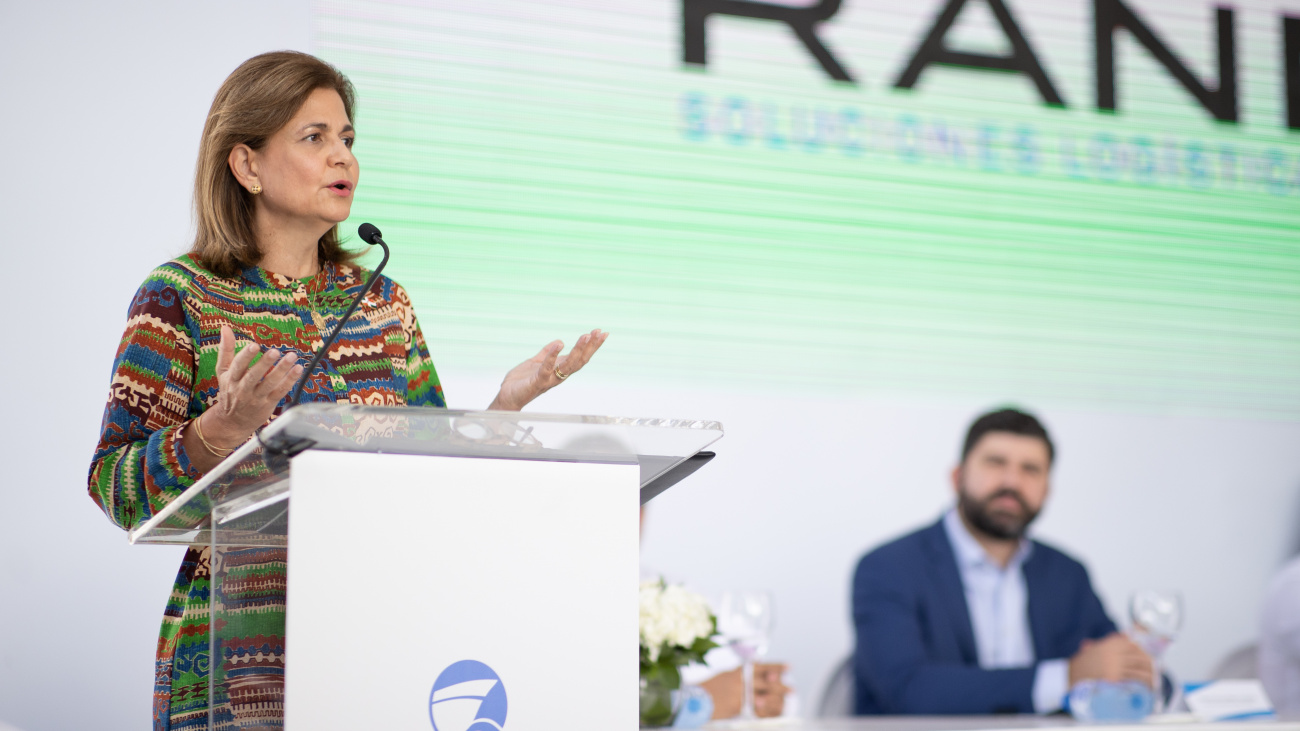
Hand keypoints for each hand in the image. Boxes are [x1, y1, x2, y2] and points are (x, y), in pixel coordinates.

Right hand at [200, 325, 303, 449]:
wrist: (232, 422)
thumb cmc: (229, 391)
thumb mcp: (223, 371)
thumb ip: (225, 350)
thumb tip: (225, 328)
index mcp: (231, 378)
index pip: (237, 366)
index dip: (245, 356)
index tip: (254, 346)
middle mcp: (243, 389)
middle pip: (254, 376)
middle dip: (264, 364)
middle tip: (275, 352)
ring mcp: (256, 398)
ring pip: (269, 384)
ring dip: (282, 370)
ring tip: (292, 357)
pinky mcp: (268, 404)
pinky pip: (280, 392)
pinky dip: (289, 381)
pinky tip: (297, 370)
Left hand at [488, 329, 607, 411]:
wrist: (507, 397)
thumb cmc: (520, 382)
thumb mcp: (535, 362)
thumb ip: (546, 353)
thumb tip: (559, 341)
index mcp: (559, 370)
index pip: (579, 357)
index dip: (591, 346)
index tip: (601, 333)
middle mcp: (558, 376)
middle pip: (579, 361)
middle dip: (590, 346)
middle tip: (599, 332)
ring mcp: (549, 379)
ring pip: (568, 365)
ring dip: (578, 350)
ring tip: (585, 336)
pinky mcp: (537, 382)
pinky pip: (547, 368)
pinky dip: (552, 356)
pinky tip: (559, 344)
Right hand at [698, 663, 788, 718]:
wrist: (694, 699)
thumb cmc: (709, 689)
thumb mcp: (726, 677)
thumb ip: (741, 676)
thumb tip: (755, 673)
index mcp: (737, 671)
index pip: (761, 666)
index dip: (776, 666)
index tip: (789, 667)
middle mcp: (740, 680)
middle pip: (766, 682)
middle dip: (780, 686)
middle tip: (792, 689)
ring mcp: (739, 694)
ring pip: (763, 696)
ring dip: (776, 698)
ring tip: (786, 699)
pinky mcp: (737, 707)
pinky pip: (754, 709)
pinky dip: (764, 711)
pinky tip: (772, 711)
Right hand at [1068, 633, 1154, 687]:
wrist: (1070, 676)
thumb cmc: (1083, 664)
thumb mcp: (1096, 648)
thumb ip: (1111, 642)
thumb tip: (1128, 635)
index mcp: (1110, 643)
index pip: (1134, 643)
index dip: (1145, 650)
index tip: (1152, 656)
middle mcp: (1113, 652)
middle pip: (1140, 655)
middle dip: (1150, 664)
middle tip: (1156, 670)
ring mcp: (1114, 664)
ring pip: (1139, 667)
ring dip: (1150, 675)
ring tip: (1153, 681)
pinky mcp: (1114, 677)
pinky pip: (1134, 679)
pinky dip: (1143, 683)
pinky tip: (1147, 687)